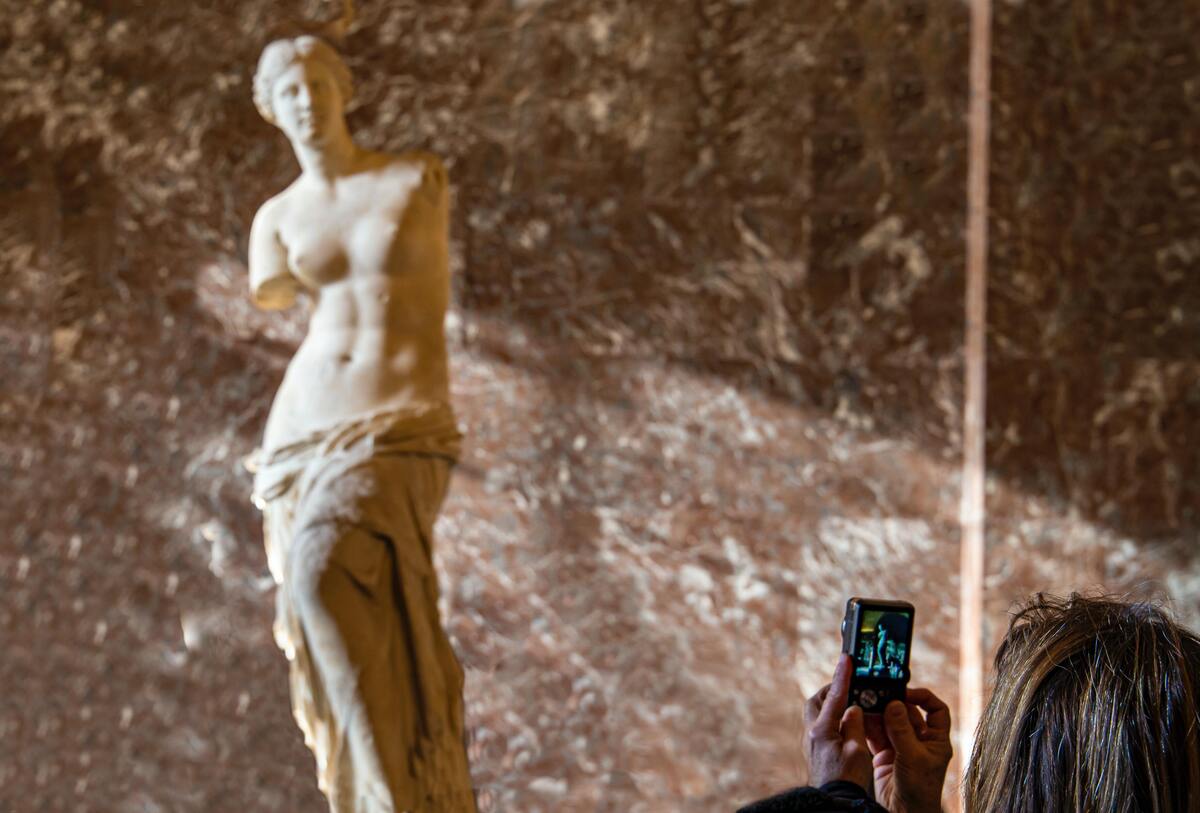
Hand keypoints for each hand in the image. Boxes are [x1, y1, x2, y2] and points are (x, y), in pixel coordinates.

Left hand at [804, 654, 871, 790]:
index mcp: (822, 731)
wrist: (835, 801)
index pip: (835, 697)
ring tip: (849, 704)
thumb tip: (852, 707)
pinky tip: (846, 725)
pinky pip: (821, 726)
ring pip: (816, 713)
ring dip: (831, 705)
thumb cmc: (847, 780)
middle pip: (816, 701)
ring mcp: (811, 742)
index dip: (842, 676)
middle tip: (847, 685)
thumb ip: (854, 725)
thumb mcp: (857, 751)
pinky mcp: (815, 751)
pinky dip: (833, 719)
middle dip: (831, 690)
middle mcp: (812, 734)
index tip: (846, 659)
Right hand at [865, 688, 952, 812]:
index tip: (906, 691)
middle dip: (892, 704)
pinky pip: (876, 735)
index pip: (936, 710)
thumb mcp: (913, 757)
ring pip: (889, 722)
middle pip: (907, 713)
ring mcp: (901, 747)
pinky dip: (868, 727)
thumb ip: (902, 729)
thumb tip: (895, 703)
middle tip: (877, 695)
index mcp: (936, 740)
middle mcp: (919, 741)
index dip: (924, 697)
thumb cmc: (920, 790)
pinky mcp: (885, 755)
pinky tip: (860, 719)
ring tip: (865, 705)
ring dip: (877, 714)